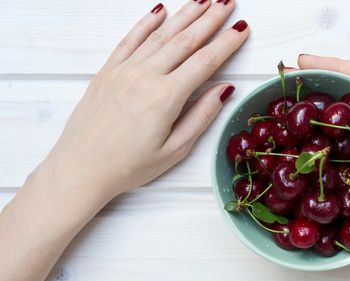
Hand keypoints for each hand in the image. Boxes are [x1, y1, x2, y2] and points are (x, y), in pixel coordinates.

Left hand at [38, 1, 247, 200]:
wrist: (80, 169)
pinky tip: (159, 11)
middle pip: (185, 40)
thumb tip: (224, 90)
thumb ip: (201, 117)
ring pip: (160, 35)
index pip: (205, 62)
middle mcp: (144, 77)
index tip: (241, 29)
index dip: (226, 43)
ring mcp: (123, 71)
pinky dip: (146, 24)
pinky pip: (130, 40)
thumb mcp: (174, 150)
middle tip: (227, 4)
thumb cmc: (127, 166)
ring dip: (184, 15)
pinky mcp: (107, 72)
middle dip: (210, 20)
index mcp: (165, 98)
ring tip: (203, 2)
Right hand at [297, 54, 349, 248]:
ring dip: (315, 103)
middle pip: (349, 91)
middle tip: (287, 74)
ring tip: (286, 97)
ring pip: (341, 115)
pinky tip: (299, 134)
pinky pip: (338, 141)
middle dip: (319, 78)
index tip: (305, 62)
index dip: (336, 66)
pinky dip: (319, 133)